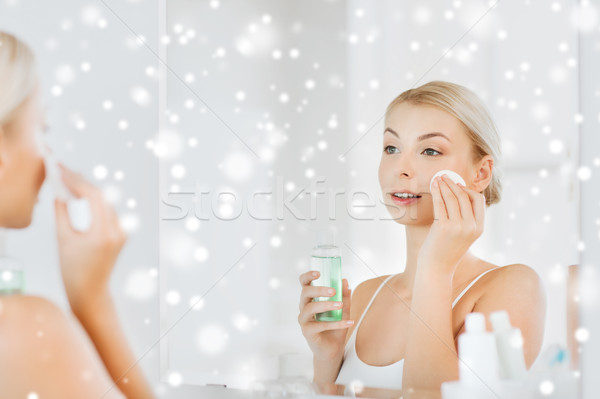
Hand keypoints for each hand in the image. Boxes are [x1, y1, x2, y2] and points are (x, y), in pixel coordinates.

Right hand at [54, 164, 125, 311]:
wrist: (90, 291)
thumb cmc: (74, 271)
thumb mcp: (63, 240)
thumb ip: (61, 213)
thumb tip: (60, 193)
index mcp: (103, 233)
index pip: (94, 197)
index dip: (76, 181)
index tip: (62, 171)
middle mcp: (118, 230)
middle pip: (101, 196)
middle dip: (81, 182)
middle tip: (63, 171)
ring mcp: (122, 232)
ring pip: (106, 201)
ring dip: (88, 189)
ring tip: (70, 179)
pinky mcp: (121, 233)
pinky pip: (109, 210)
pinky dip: (95, 200)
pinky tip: (82, 194)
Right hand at [298, 271, 353, 360]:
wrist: (332, 349)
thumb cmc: (335, 328)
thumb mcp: (343, 310)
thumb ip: (344, 297)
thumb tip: (345, 282)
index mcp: (310, 299)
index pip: (304, 284)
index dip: (308, 276)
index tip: (318, 273)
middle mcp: (304, 308)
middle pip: (305, 293)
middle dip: (319, 290)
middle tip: (333, 291)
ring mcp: (304, 320)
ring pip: (310, 308)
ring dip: (326, 305)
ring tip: (340, 305)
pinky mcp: (307, 332)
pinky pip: (320, 325)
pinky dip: (336, 323)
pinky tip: (349, 322)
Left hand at [417, 174, 485, 274]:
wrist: (436, 269)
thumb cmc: (447, 250)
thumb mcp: (463, 235)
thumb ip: (465, 219)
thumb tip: (459, 196)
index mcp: (479, 228)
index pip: (479, 200)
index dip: (468, 190)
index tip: (456, 184)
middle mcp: (471, 226)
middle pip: (464, 196)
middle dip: (453, 183)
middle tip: (444, 176)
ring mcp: (458, 227)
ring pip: (452, 198)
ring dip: (443, 185)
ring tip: (437, 178)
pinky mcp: (443, 227)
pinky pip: (440, 204)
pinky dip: (436, 192)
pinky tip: (432, 186)